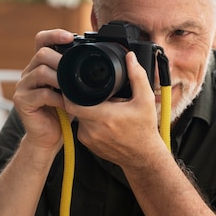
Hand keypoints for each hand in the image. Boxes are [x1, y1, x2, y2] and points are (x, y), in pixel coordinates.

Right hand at [12, 29, 74, 150]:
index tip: (70, 37)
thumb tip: (96, 60)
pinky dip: (57, 98)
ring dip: (61, 79)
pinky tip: (67, 104)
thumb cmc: (62, 113)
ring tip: (73, 88)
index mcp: (39, 66)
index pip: (41, 41)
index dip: (54, 35)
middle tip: (76, 70)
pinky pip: (41, 94)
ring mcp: (23, 87)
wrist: (48, 138)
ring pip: (41, 72)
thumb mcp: (71, 89)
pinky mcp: (22, 102)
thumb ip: (75, 74)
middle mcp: (28, 73)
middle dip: (61, 60)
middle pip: (41, 54)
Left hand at [64, 51, 164, 167]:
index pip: (72, 102)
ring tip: (101, 106)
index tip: (75, 83)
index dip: (70, 91)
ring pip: (78, 117)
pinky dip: (88, 121)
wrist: (143, 157)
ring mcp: (87, 138)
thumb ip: (137, 76)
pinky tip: (101, 119)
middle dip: (81, 98)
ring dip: (86, 109)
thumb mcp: (145, 100)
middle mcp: (91, 129)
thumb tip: (130, 58)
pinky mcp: (87, 144)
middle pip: (74, 107)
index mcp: (103, 116)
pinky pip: (81, 127)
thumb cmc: (144, 130)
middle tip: (92, 92)